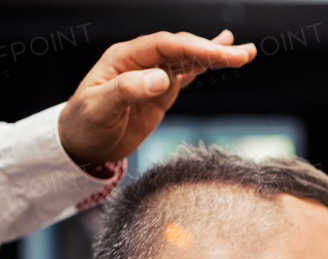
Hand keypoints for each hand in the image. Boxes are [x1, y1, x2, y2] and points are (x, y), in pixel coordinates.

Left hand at [59, 30, 256, 164]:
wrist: (81, 144)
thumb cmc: (83, 124)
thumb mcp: (99, 108)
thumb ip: (127, 91)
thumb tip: (161, 79)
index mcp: (124, 57)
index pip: (163, 46)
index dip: (192, 48)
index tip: (216, 55)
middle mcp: (141, 60)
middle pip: (181, 48)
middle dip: (212, 50)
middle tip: (241, 55)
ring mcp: (153, 75)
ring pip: (189, 59)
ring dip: (216, 55)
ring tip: (245, 53)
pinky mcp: (162, 91)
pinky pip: (188, 74)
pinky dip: (207, 66)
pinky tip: (224, 55)